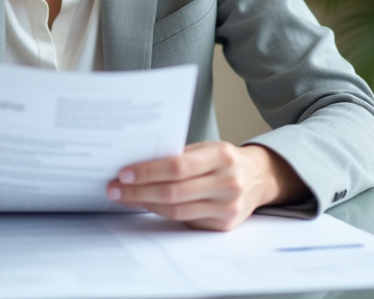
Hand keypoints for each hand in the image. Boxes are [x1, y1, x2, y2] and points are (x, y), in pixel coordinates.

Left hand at [105, 141, 306, 230]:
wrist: (258, 178)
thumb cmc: (224, 159)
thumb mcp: (207, 148)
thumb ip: (178, 155)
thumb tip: (137, 164)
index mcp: (221, 157)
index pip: (177, 166)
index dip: (148, 171)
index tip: (124, 173)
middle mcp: (227, 183)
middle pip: (173, 192)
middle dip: (138, 191)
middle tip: (115, 189)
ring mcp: (227, 207)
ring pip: (176, 210)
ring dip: (145, 204)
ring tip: (124, 197)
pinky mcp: (223, 225)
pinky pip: (185, 220)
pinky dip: (162, 212)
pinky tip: (146, 204)